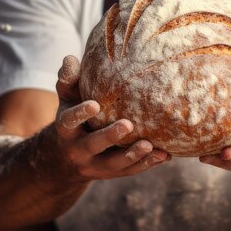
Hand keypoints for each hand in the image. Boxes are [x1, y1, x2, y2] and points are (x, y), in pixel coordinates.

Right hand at [54, 55, 169, 180]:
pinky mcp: (111, 174)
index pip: (69, 121)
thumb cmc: (73, 114)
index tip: (95, 105)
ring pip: (114, 164)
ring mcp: (94, 165)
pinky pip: (130, 171)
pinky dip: (147, 164)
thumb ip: (69, 79)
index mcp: (65, 129)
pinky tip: (165, 155)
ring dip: (132, 156)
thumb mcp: (67, 98)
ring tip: (151, 145)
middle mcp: (78, 150)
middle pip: (93, 145)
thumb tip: (70, 57)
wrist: (66, 157)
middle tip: (128, 125)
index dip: (81, 114)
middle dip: (110, 137)